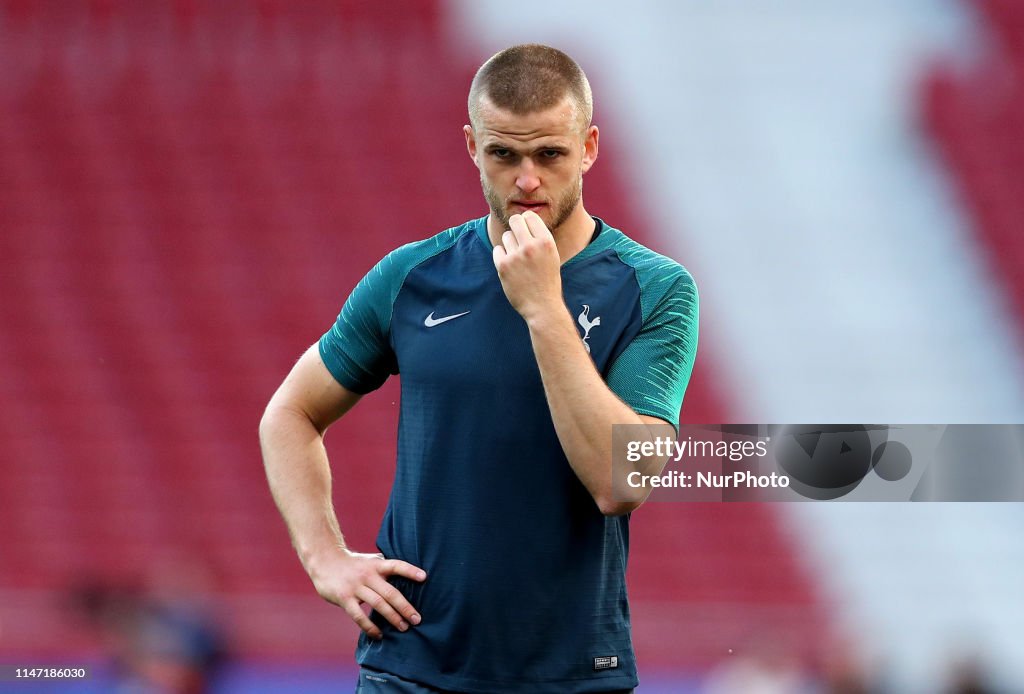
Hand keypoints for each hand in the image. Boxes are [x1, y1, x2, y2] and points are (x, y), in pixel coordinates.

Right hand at [307, 548, 425, 638]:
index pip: (396, 566)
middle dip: (405, 607)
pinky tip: (379, 634)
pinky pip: (359, 616)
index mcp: (376, 565)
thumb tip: (408, 577)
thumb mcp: (370, 561)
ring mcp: (356, 587)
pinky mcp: (344, 598)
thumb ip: (385, 568)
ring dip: (392, 617)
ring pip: (378, 604)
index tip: (424, 577)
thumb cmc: (353, 564)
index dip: (410, 570)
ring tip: (404, 628)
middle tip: (417, 619)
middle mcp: (368, 575)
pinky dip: (370, 627)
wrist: (325, 561)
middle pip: (390, 592)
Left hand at [492, 211, 563, 321]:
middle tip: (517, 236)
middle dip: (515, 226)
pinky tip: (511, 266)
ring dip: (510, 244)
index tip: (526, 229)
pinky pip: (497, 249)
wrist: (542, 306)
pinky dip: (502, 255)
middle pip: (515, 220)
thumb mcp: (552, 256)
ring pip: (506, 236)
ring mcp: (516, 256)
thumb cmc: (548, 281)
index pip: (530, 216)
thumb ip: (540, 239)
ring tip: (518, 259)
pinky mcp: (503, 266)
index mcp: (546, 242)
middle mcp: (531, 246)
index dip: (526, 221)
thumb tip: (524, 219)